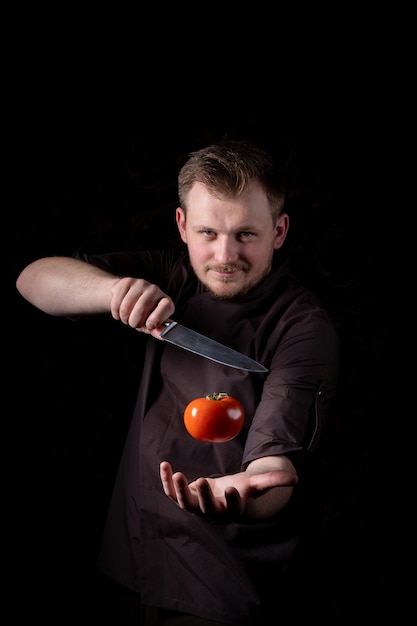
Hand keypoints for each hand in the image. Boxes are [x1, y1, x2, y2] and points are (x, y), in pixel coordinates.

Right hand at [110, 277, 173, 333]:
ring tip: (126, 318)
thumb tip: (162, 335)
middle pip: (141, 308)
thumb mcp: (150, 324)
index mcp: (165, 301)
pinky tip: (119, 313)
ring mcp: (141, 284)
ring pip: (126, 306)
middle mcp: (155, 290)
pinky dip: (116, 312)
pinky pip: (117, 302)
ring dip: (124, 318)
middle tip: (133, 324)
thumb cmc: (143, 314)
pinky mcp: (127, 282)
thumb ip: (156, 330)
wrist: (128, 297)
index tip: (149, 326)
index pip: (166, 306)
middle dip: (134, 322)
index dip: (157, 317)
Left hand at [160, 460, 297, 522]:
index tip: (233, 489)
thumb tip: (296, 478)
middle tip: (201, 480)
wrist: (224, 495)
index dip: (232, 500)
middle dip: (203, 496)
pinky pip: (172, 492)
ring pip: (185, 503)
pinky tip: (164, 464)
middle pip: (206, 508)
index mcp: (231, 508)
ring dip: (179, 490)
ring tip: (176, 474)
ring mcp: (196, 506)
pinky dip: (166, 480)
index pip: (232, 508)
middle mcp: (212, 511)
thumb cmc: (242, 489)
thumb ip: (274, 481)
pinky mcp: (184, 498)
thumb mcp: (256, 484)